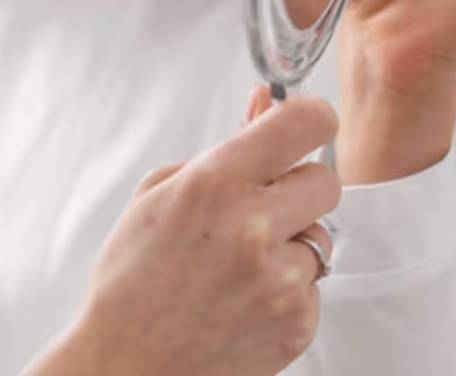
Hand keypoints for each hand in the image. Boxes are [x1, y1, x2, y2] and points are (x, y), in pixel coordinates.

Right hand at [24, 96, 341, 375]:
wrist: (128, 360)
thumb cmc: (134, 277)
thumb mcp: (160, 194)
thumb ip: (223, 148)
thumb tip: (266, 105)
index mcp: (214, 184)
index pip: (304, 123)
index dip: (310, 118)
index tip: (304, 124)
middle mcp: (253, 227)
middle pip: (327, 179)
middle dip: (299, 187)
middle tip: (263, 205)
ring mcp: (280, 279)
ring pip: (321, 236)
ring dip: (290, 243)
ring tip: (239, 265)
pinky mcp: (298, 322)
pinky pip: (313, 285)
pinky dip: (286, 288)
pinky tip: (243, 297)